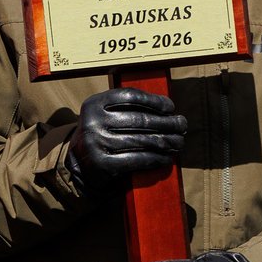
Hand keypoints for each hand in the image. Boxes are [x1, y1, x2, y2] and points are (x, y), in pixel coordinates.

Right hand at [66, 87, 186, 192]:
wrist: (79, 165)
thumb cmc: (101, 135)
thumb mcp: (105, 115)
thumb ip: (127, 108)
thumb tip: (167, 109)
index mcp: (94, 104)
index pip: (129, 96)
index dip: (153, 100)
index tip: (170, 107)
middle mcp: (93, 122)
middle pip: (140, 119)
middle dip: (167, 123)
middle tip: (182, 125)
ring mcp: (97, 143)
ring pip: (142, 141)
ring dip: (167, 142)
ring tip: (179, 142)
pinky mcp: (104, 164)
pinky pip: (138, 160)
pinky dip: (157, 159)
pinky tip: (167, 157)